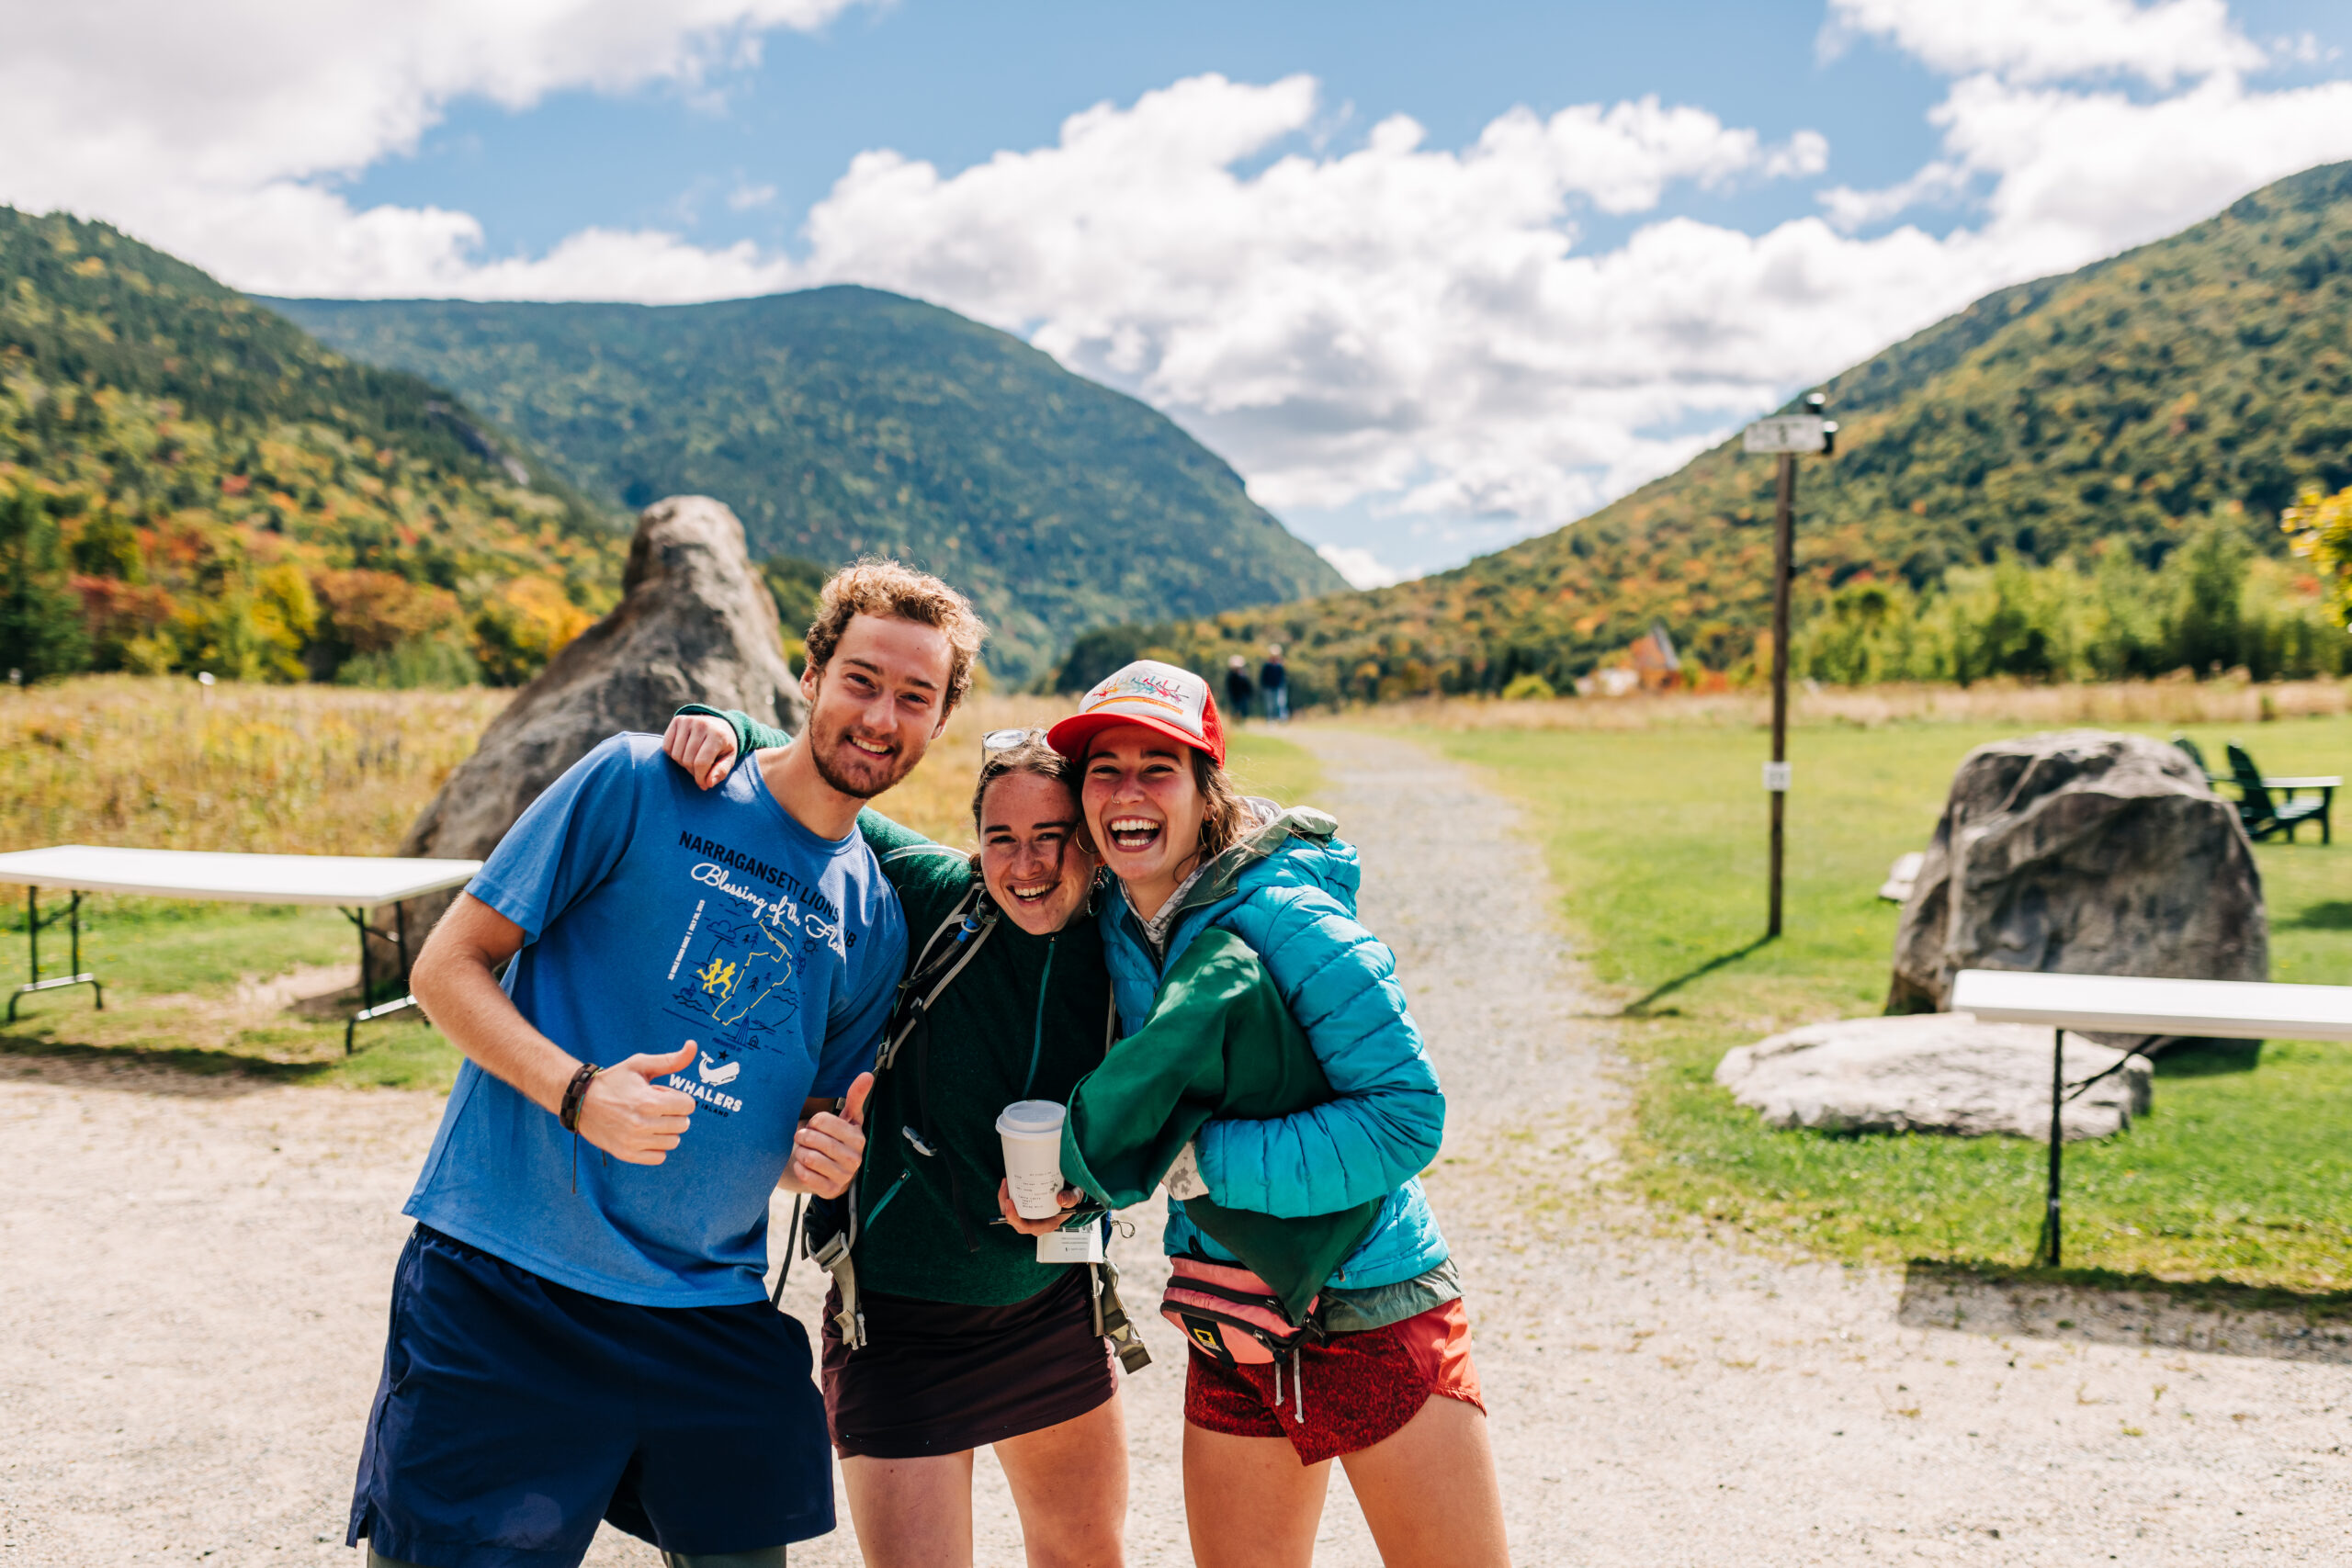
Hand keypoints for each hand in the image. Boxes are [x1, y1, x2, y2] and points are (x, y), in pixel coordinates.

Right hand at [575, 1041, 698, 1164]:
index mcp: (649, 1101)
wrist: (580, 1101)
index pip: (688, 1106)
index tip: (662, 1095)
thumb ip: (671, 1060)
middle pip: (683, 1124)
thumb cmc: (614, 1080)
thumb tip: (693, 1045)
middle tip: (654, 1107)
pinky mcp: (627, 1154)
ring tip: (649, 1120)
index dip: (678, 1098)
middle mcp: (642, 1124)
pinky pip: (659, 1157)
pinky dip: (656, 1147)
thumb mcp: (640, 1065)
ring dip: (666, 1131)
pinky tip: (645, 1134)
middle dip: (674, 1113)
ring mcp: (634, 1142)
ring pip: (673, 1142)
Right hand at [661, 713, 739, 789]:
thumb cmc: (724, 745)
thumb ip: (721, 771)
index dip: (700, 778)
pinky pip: (667, 747)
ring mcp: (688, 721)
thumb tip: (708, 783)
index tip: (703, 785)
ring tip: (693, 761)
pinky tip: (684, 752)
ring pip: (676, 755)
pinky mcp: (677, 720)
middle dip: (693, 771)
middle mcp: (702, 725)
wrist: (719, 723)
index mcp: (718, 735)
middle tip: (700, 771)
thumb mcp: (729, 759)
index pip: (701, 763)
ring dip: (683, 763)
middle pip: (687, 760)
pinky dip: (673, 754)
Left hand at [786, 1074, 872, 1198]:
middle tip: (801, 1137)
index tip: (814, 1124)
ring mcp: (844, 1176)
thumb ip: (856, 1097)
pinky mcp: (830, 1190)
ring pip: (809, 1158)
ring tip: (804, 1151)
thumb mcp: (848, 1119)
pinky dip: (799, 1168)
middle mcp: (854, 1158)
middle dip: (803, 1136)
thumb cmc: (840, 1139)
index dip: (813, 1121)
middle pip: (815, 1140)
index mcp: (858, 1138)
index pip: (824, 1121)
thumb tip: (867, 1074)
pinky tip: (804, 1165)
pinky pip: (806, 1176)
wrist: (834, 1170)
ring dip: (800, 1153)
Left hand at [997, 1178, 1083, 1236]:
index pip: (1026, 1227)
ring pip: (1011, 1214)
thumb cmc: (1072, 1197)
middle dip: (1005, 1206)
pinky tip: (1009, 1183)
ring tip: (1006, 1183)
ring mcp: (1030, 1217)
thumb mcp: (1076, 1195)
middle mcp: (1037, 1223)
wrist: (1071, 1193)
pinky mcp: (1026, 1210)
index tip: (1010, 1202)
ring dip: (1005, 1199)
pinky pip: (1013, 1207)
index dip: (1014, 1217)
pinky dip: (1008, 1196)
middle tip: (1006, 1188)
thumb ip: (1071, 1198)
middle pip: (1014, 1221)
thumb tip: (1060, 1200)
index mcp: (1047, 1224)